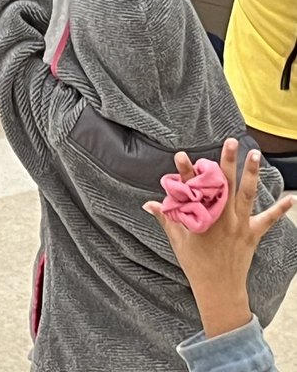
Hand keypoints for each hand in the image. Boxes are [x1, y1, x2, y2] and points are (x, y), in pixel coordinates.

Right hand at [144, 138, 293, 337]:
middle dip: (227, 161)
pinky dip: (280, 209)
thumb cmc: (196, 264)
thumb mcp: (178, 239)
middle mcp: (221, 218)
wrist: (219, 289)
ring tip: (255, 154)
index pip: (190, 188)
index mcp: (201, 217)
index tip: (182, 155)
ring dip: (251, 173)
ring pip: (246, 195)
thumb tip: (148, 204)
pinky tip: (291, 198)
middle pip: (224, 184)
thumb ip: (165, 218)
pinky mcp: (252, 234)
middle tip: (231, 142)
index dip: (185, 171)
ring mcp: (239, 225)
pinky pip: (269, 220)